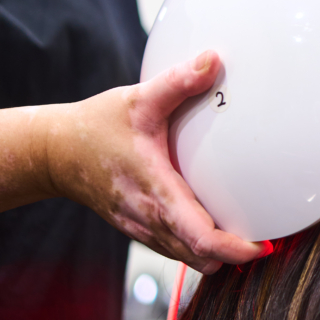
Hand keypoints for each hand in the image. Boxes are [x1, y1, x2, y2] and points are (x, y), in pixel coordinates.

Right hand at [41, 51, 261, 273]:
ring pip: (190, 259)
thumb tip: (213, 61)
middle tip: (265, 232)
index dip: (235, 249)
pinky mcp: (142, 230)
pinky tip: (214, 220)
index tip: (262, 245)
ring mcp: (145, 230)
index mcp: (156, 193)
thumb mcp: (138, 100)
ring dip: (219, 251)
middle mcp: (151, 220)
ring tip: (246, 228)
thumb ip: (177, 82)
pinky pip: (177, 250)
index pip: (201, 238)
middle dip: (235, 253)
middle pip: (203, 258)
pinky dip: (200, 245)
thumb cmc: (95, 127)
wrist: (55, 153)